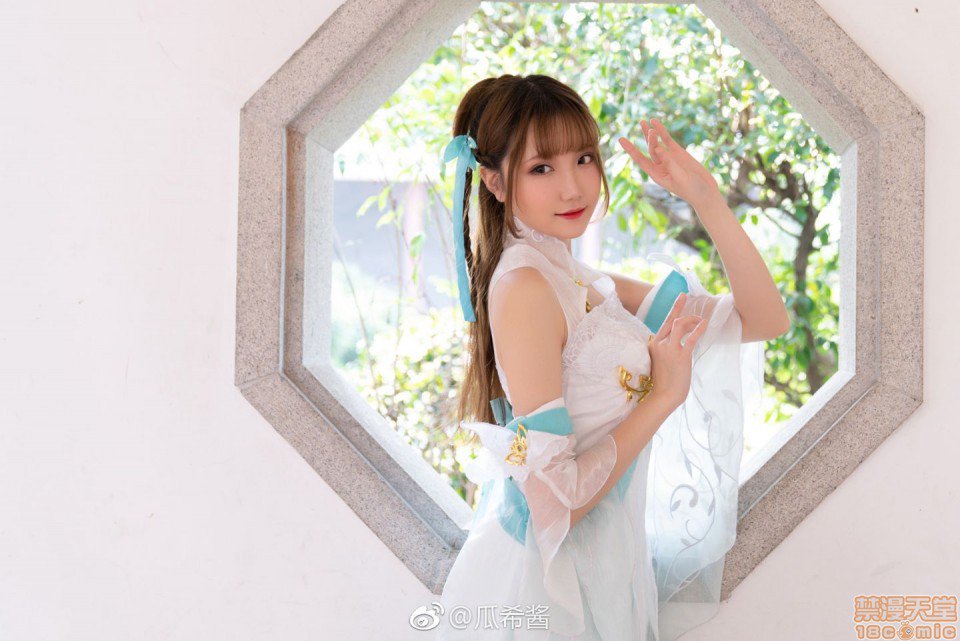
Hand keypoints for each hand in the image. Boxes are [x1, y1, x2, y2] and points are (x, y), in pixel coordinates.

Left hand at [618, 118, 720, 209]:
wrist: (706, 192)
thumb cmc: (692, 190)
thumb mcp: (680, 177)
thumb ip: (669, 163)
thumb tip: (658, 148)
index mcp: (656, 175)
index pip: (640, 160)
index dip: (630, 149)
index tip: (621, 139)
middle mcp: (660, 166)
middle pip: (649, 149)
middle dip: (648, 139)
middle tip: (647, 129)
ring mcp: (669, 158)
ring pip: (657, 143)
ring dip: (650, 132)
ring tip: (643, 121)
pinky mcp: (678, 152)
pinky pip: (667, 140)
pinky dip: (661, 131)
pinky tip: (655, 122)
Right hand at [647, 292, 707, 409]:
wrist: (664, 396)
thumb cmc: (665, 381)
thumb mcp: (661, 361)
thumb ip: (666, 349)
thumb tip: (680, 340)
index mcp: (653, 344)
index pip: (665, 323)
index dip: (675, 309)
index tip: (682, 297)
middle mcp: (659, 344)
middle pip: (673, 320)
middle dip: (684, 311)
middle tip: (691, 306)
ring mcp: (669, 349)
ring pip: (680, 325)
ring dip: (692, 320)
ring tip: (701, 322)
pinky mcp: (680, 356)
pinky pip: (691, 338)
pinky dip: (699, 329)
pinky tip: (705, 324)